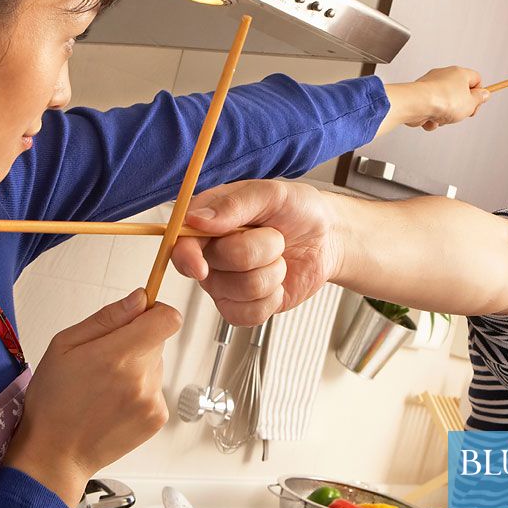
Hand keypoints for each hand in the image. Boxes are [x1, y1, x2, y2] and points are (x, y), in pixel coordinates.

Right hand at [5, 289, 179, 503]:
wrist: (55, 453)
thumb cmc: (53, 400)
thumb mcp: (64, 345)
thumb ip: (107, 318)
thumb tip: (139, 298)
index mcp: (117, 355)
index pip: (168, 319)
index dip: (155, 312)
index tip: (138, 318)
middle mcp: (140, 378)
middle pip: (158, 341)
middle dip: (137, 342)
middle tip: (105, 360)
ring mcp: (152, 400)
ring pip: (156, 366)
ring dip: (138, 369)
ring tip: (106, 387)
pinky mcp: (157, 418)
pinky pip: (155, 390)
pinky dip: (139, 392)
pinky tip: (113, 403)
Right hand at [170, 180, 340, 325]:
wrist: (326, 237)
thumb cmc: (297, 210)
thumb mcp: (271, 193)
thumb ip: (234, 204)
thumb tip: (197, 219)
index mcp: (207, 221)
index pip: (181, 244)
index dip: (187, 257)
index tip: (200, 265)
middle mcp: (210, 254)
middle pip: (216, 266)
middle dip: (258, 250)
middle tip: (273, 235)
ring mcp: (225, 283)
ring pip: (240, 290)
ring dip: (272, 272)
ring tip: (278, 256)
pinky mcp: (243, 306)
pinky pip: (248, 314)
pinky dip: (272, 298)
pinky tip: (277, 281)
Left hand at [383, 66, 488, 134]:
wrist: (418, 104)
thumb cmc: (444, 100)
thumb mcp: (471, 103)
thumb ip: (479, 99)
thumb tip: (484, 93)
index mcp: (459, 73)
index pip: (476, 79)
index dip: (479, 94)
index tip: (476, 105)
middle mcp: (444, 76)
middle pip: (458, 94)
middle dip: (459, 108)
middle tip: (459, 114)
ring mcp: (430, 86)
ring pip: (444, 104)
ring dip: (444, 116)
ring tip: (442, 117)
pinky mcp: (419, 96)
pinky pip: (430, 110)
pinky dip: (431, 118)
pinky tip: (430, 120)